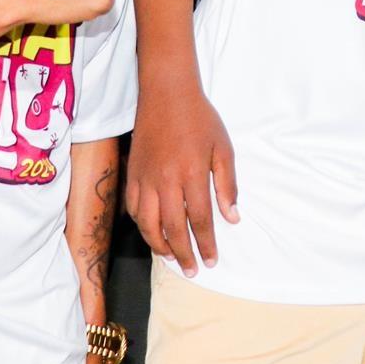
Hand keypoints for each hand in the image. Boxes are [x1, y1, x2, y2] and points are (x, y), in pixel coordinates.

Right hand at [126, 92, 238, 276]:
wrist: (167, 94)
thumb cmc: (200, 120)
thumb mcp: (223, 148)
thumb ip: (227, 184)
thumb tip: (232, 218)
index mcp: (193, 174)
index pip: (200, 219)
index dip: (206, 244)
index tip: (211, 260)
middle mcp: (166, 180)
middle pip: (173, 228)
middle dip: (184, 253)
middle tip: (192, 269)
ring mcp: (146, 178)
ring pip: (148, 223)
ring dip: (160, 245)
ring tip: (172, 257)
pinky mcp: (132, 174)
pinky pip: (133, 209)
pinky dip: (142, 226)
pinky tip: (152, 233)